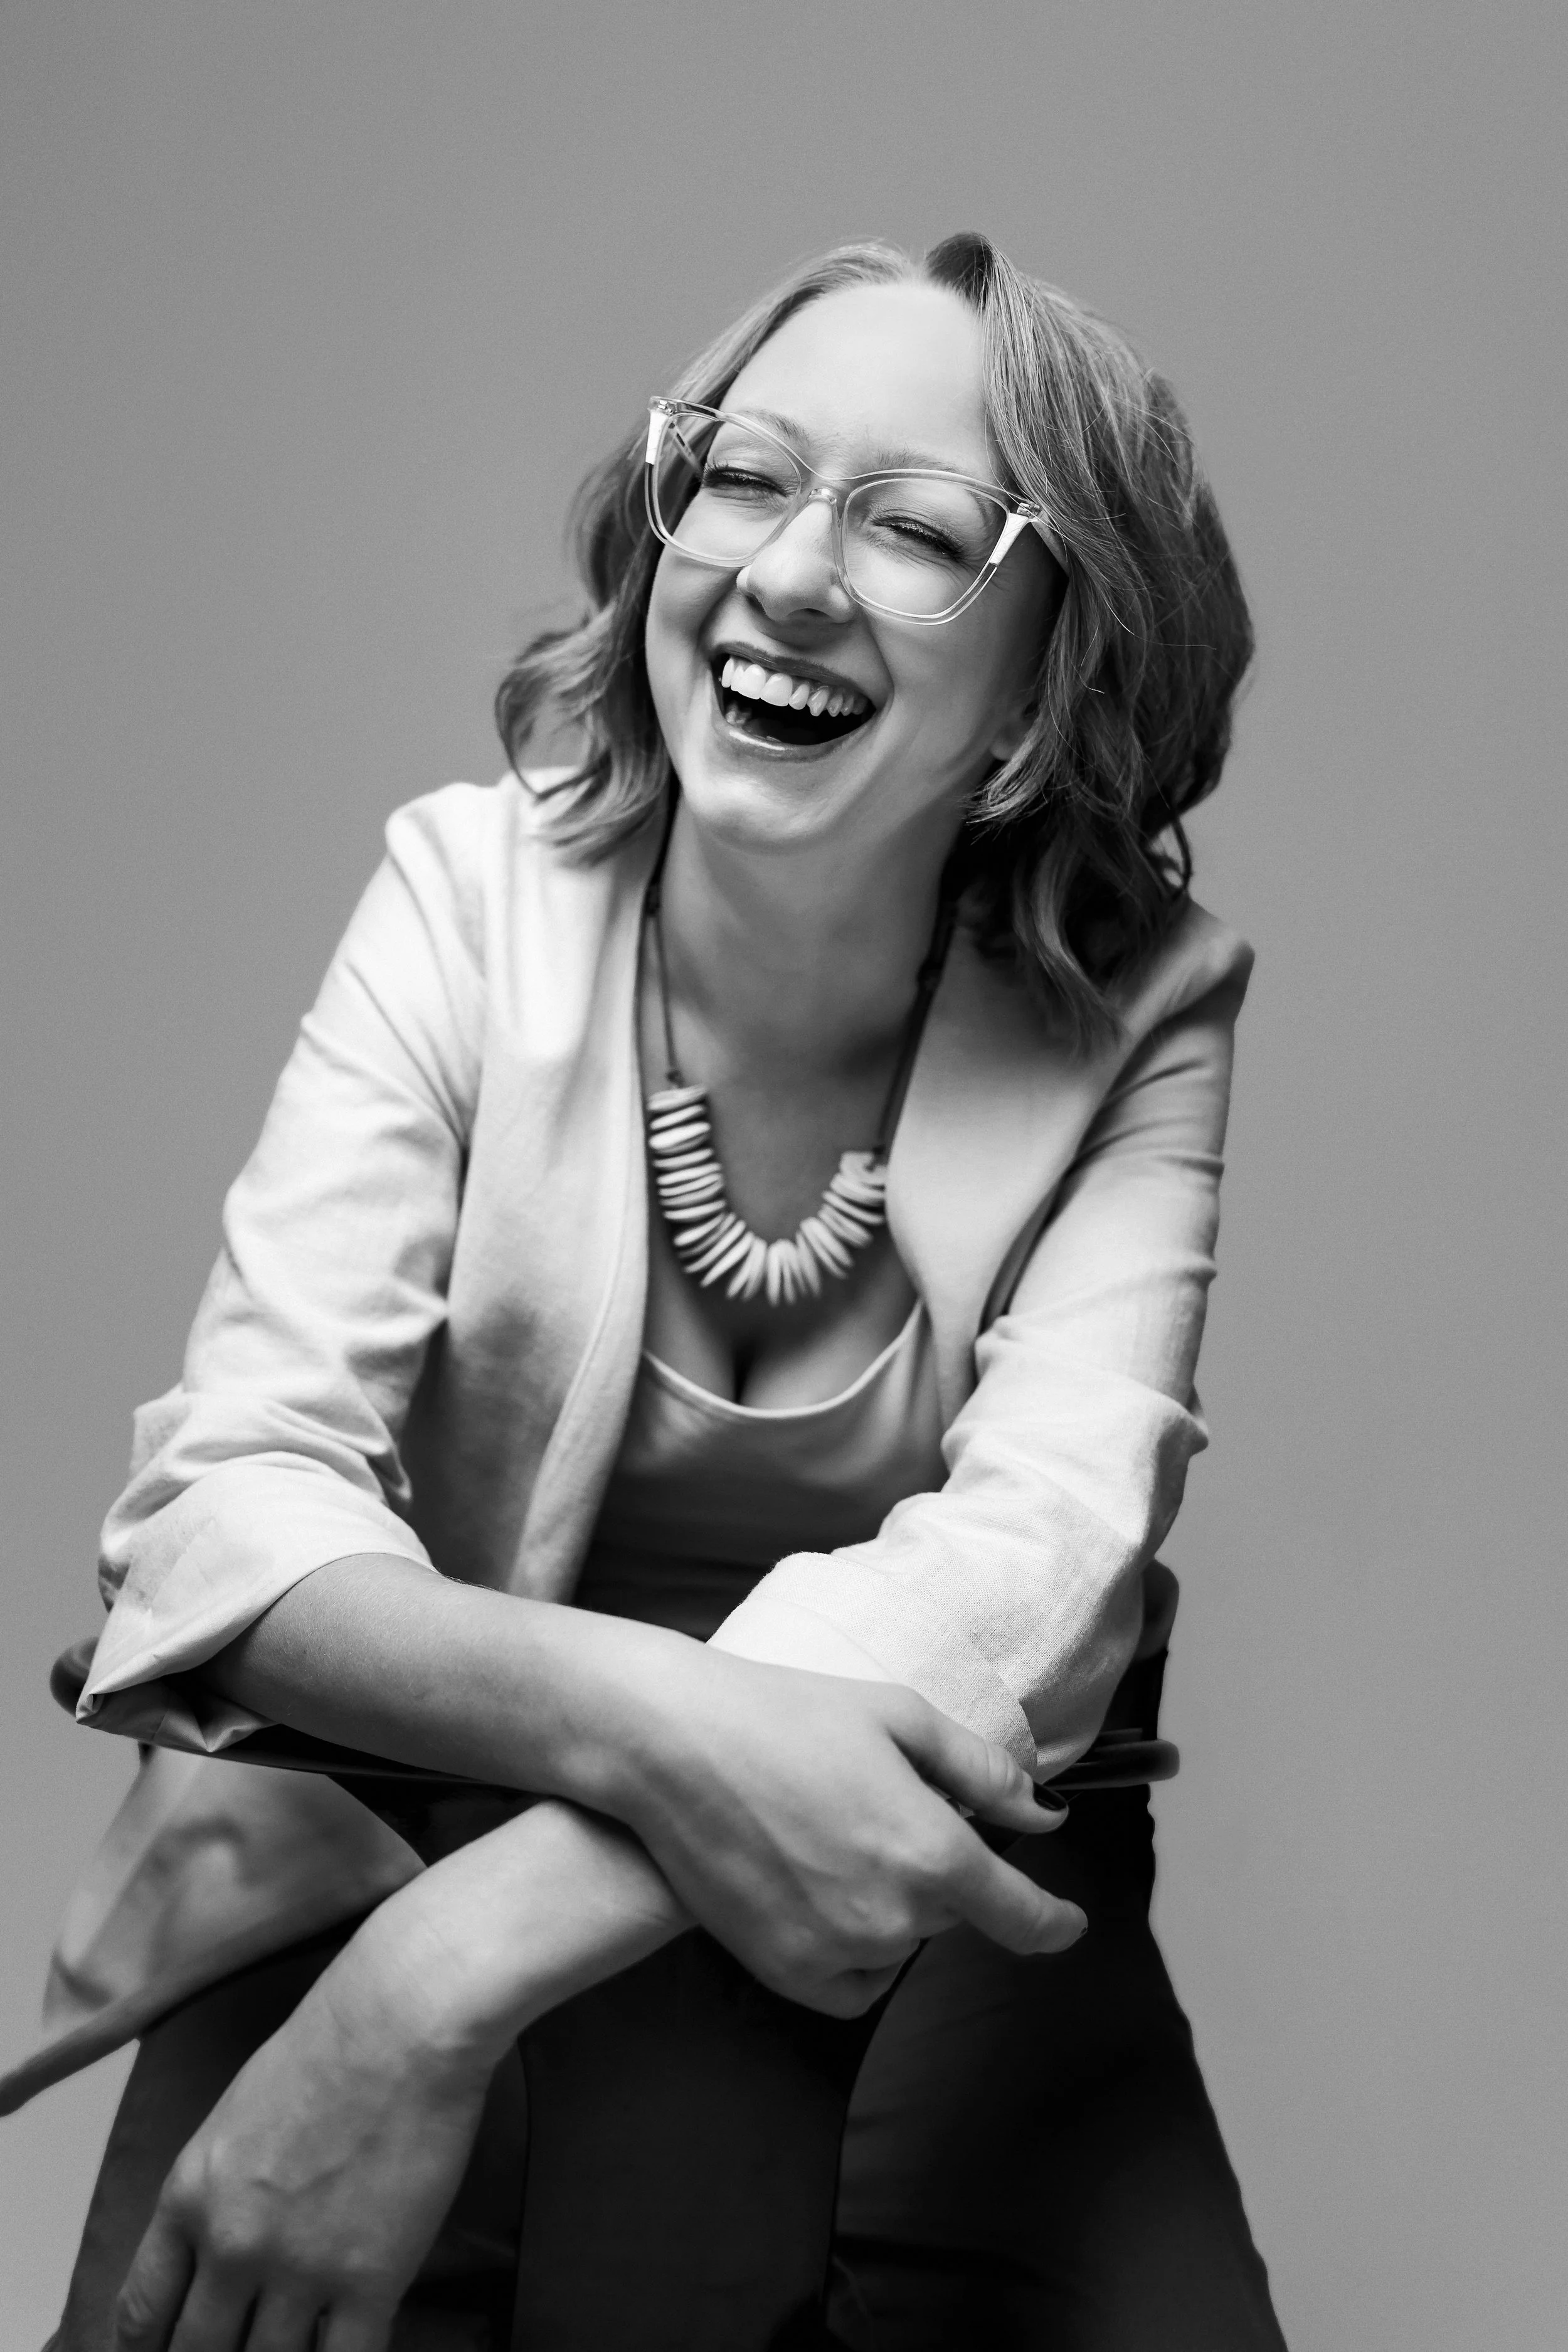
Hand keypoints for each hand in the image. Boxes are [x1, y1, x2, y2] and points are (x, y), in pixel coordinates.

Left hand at [111, 1912, 495, 2351]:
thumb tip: (222, 2245)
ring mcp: (300, 2269)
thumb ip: (219, 2190)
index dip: (150, 2350)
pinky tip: (349, 2343)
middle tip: (238, 2348)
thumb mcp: (236, 2115)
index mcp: (189, 2196)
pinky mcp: (371, 2279)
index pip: (142, 2312)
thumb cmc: (328, 2044)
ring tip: (296, 2344)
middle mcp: (231, 2245)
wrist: (401, 2021)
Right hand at [621, 1656, 1083, 2014]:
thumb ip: (983, 1772)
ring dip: (892, 1903)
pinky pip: (855, 1985)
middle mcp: (893, 1918)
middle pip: (953, 1911)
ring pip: (902, 1942)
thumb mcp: (899, 1716)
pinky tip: (823, 1892)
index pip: (1021, 1916)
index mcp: (932, 1853)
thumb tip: (1042, 1815)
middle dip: (938, 1867)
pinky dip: (857, 1952)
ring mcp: (836, 1953)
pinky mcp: (785, 1973)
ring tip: (833, 1831)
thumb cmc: (785, 1715)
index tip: (1068, 1923)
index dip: (1054, 1923)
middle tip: (880, 1805)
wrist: (671, 1747)